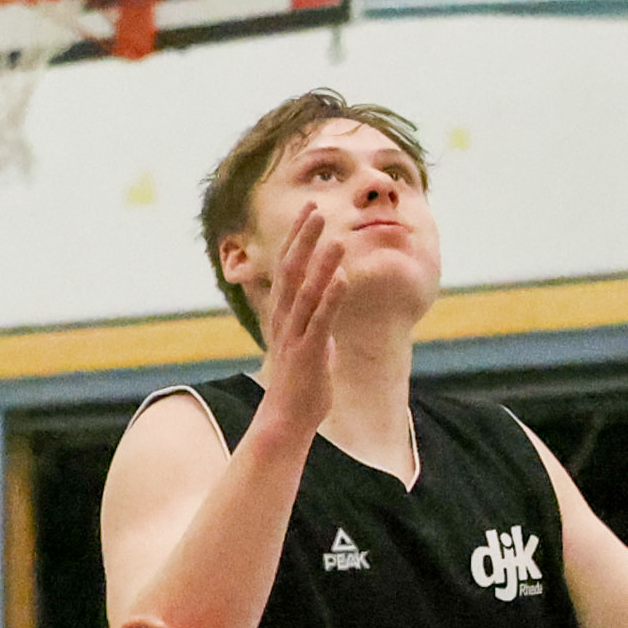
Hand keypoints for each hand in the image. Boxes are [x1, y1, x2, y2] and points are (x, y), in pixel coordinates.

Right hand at [251, 200, 348, 444]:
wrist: (286, 420)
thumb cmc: (299, 383)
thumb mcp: (306, 344)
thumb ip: (314, 324)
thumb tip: (327, 312)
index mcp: (284, 314)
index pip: (288, 266)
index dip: (297, 236)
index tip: (309, 209)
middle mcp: (285, 319)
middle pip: (291, 270)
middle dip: (303, 238)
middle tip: (315, 207)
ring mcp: (295, 336)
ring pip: (305, 292)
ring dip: (320, 264)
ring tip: (335, 238)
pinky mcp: (307, 354)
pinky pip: (320, 321)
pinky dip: (331, 298)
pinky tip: (343, 278)